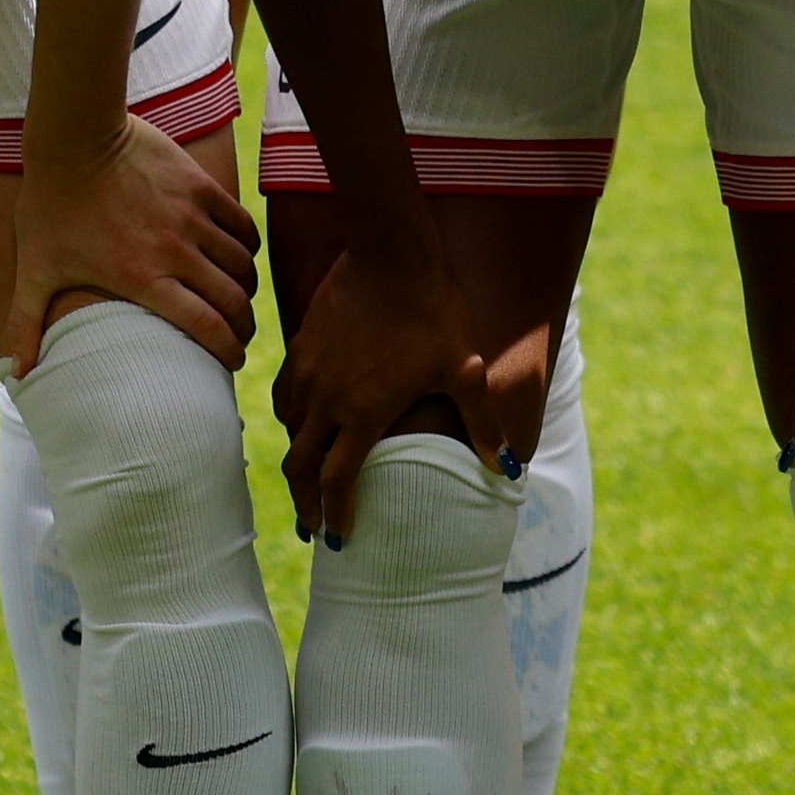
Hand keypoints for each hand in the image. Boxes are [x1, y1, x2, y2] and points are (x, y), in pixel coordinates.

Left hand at [15, 112, 264, 371]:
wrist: (75, 137)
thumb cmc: (51, 206)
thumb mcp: (35, 269)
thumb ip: (24, 324)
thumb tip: (14, 376)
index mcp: (142, 278)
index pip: (205, 325)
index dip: (227, 349)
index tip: (232, 362)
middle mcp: (176, 251)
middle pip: (233, 299)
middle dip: (244, 325)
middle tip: (241, 335)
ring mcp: (192, 217)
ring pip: (242, 263)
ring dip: (246, 287)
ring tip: (241, 298)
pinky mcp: (201, 187)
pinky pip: (242, 224)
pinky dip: (248, 246)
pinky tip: (242, 254)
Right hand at [268, 239, 514, 544]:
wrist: (391, 255)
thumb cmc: (434, 313)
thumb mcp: (465, 369)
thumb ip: (483, 422)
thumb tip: (510, 469)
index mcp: (362, 415)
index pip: (337, 483)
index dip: (336, 516)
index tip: (339, 539)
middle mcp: (325, 401)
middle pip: (299, 469)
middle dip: (305, 504)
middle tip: (314, 528)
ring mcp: (307, 375)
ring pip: (288, 433)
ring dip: (297, 462)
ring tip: (308, 479)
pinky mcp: (298, 349)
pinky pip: (284, 398)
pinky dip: (290, 421)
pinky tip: (302, 422)